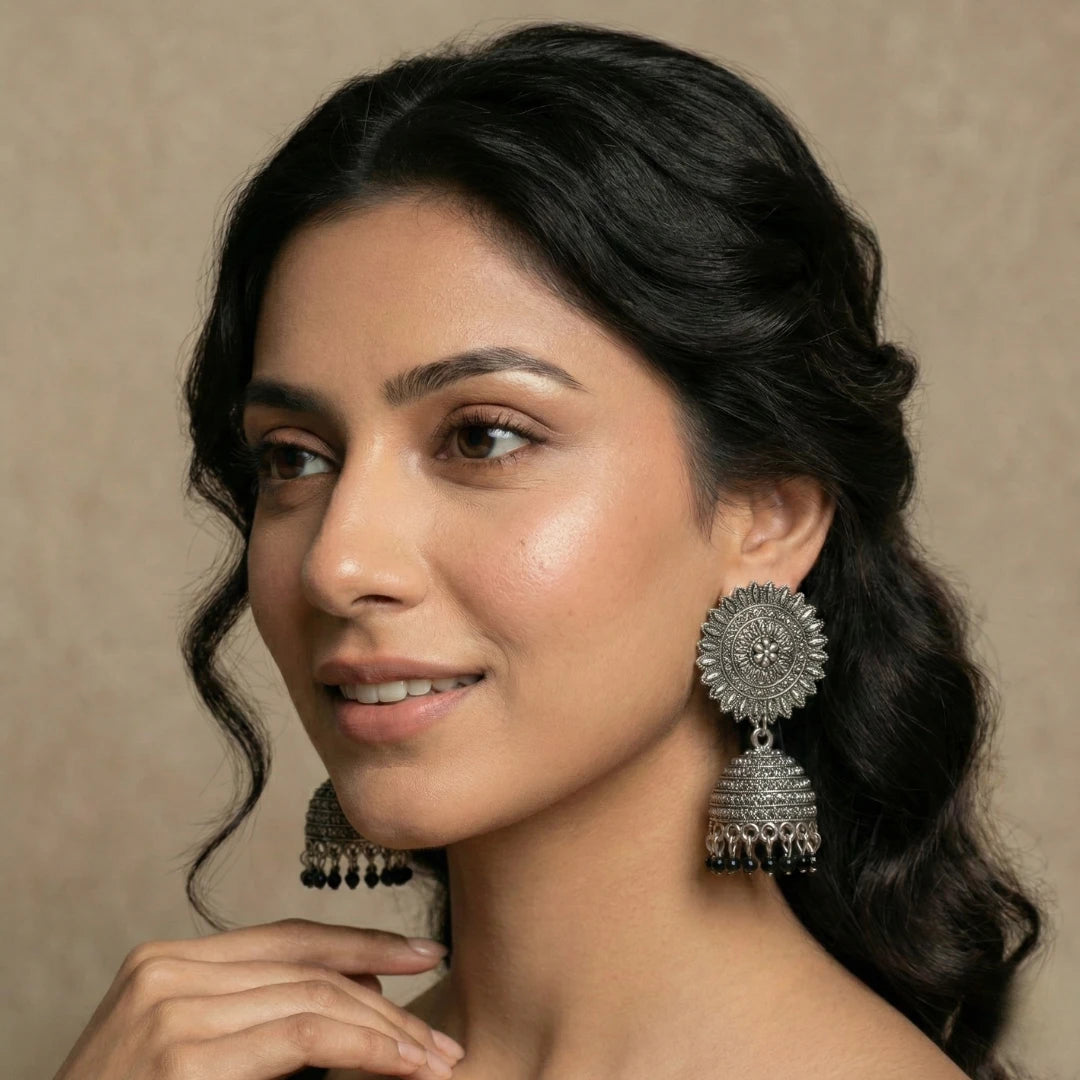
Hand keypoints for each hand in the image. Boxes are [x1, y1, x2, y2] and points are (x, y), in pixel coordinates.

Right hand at [51, 917, 464, 1078]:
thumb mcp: (187, 1050)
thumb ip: (254, 1015)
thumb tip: (356, 997)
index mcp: (165, 963)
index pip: (287, 938)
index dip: (361, 943)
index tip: (419, 955)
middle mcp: (165, 972)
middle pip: (307, 969)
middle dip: (385, 1000)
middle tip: (439, 1038)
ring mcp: (169, 1011)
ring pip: (314, 1000)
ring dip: (386, 1032)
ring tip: (433, 1061)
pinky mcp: (182, 1058)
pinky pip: (303, 1039)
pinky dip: (366, 1050)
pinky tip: (402, 1065)